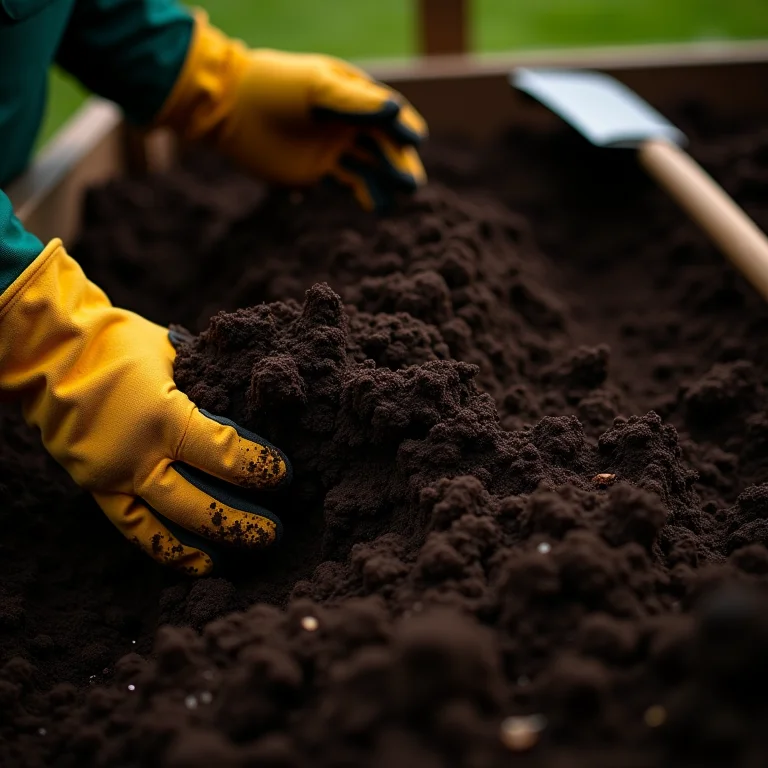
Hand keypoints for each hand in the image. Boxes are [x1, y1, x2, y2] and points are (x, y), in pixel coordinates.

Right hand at [0, 241, 290, 574]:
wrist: (49, 354)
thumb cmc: (118, 344)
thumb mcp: (174, 352)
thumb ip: (209, 382)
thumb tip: (252, 400)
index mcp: (161, 415)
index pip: (219, 452)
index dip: (257, 468)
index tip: (284, 475)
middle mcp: (135, 455)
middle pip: (193, 504)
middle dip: (237, 523)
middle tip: (274, 533)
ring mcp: (110, 477)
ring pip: (159, 528)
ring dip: (201, 547)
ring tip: (235, 559)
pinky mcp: (94, 487)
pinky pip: (131, 527)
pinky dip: (162, 546)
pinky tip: (192, 558)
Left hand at [158, 12, 427, 211]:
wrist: (230, 109)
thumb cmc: (275, 88)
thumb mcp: (316, 88)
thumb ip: (355, 102)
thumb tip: (396, 109)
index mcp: (353, 98)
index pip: (388, 117)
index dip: (403, 130)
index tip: (414, 142)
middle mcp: (348, 125)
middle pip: (384, 148)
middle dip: (399, 165)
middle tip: (411, 185)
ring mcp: (334, 150)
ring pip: (369, 170)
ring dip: (384, 185)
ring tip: (393, 203)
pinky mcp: (317, 173)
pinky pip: (348, 185)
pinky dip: (364, 195)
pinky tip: (375, 206)